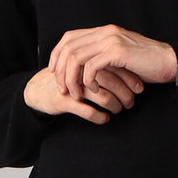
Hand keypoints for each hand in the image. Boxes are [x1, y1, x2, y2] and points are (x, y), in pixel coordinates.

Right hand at [24, 65, 143, 124]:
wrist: (37, 90)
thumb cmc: (67, 80)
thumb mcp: (84, 68)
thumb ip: (103, 66)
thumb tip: (132, 72)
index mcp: (87, 59)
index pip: (114, 65)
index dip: (130, 77)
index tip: (140, 88)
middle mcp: (80, 70)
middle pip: (110, 80)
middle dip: (125, 93)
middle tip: (132, 102)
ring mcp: (72, 85)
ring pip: (101, 96)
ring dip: (115, 105)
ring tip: (120, 110)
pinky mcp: (64, 100)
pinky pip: (86, 110)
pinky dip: (99, 116)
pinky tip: (105, 118)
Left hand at [48, 24, 177, 100]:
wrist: (169, 62)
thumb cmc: (146, 64)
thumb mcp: (119, 57)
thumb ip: (102, 56)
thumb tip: (83, 67)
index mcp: (104, 31)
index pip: (69, 37)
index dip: (57, 54)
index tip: (54, 72)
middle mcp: (105, 32)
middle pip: (68, 47)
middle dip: (60, 70)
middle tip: (62, 88)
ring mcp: (111, 40)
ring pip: (77, 58)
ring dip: (72, 79)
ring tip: (76, 94)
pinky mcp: (118, 52)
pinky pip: (92, 67)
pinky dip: (88, 81)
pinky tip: (95, 90)